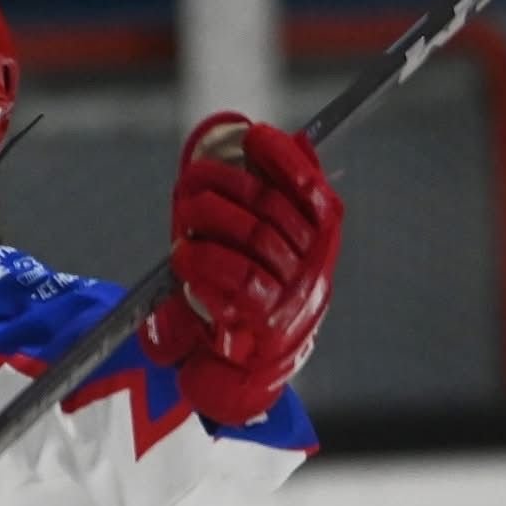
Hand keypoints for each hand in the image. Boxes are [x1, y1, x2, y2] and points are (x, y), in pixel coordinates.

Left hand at [140, 112, 342, 425]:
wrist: (252, 369)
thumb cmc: (259, 296)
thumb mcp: (279, 245)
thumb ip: (285, 199)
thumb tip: (297, 142)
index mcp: (322, 241)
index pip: (312, 189)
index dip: (283, 158)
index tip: (252, 136)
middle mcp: (314, 265)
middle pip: (272, 208)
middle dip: (227, 182)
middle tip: (192, 175)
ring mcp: (291, 293)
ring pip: (254, 237)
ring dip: (211, 215)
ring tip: (183, 209)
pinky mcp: (263, 320)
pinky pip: (235, 277)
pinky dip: (204, 259)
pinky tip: (183, 252)